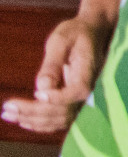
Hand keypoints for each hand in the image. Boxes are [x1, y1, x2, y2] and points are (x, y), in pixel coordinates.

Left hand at [2, 16, 107, 134]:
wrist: (91, 32)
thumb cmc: (75, 33)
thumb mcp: (62, 40)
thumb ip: (53, 63)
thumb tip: (42, 87)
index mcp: (87, 73)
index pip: (75, 93)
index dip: (57, 98)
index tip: (36, 94)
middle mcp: (86, 90)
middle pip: (63, 111)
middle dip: (33, 112)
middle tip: (7, 108)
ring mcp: (80, 98)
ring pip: (59, 120)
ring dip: (33, 120)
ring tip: (8, 114)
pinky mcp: (72, 101)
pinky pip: (58, 120)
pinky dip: (40, 123)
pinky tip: (22, 120)